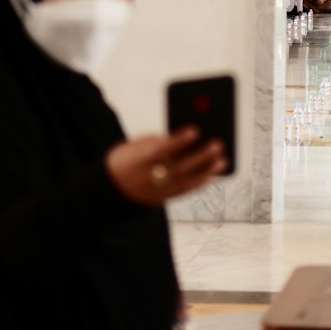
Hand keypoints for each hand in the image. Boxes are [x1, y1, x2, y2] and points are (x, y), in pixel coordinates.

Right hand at [105, 127, 226, 204]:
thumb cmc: (126, 158)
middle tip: (218, 143)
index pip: (161, 150)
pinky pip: (183, 192)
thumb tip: (186, 138)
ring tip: (223, 160)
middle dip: (199, 156)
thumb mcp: (134, 146)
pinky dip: (199, 182)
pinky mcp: (161, 200)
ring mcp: (155, 192)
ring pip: (184, 182)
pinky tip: (212, 172)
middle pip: (177, 167)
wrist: (107, 189)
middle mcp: (148, 178)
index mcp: (138, 160)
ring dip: (206, 171)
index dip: (178, 140)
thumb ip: (158, 142)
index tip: (195, 129)